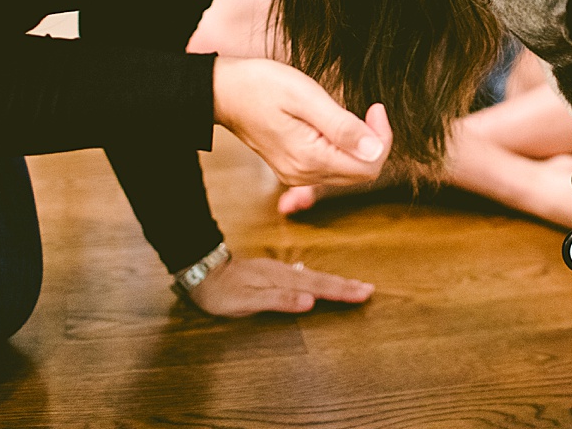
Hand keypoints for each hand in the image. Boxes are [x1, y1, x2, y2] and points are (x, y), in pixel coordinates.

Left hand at [187, 256, 374, 316]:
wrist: (202, 271)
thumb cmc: (221, 291)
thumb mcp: (247, 300)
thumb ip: (279, 300)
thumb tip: (310, 301)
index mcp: (282, 280)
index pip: (319, 286)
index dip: (343, 291)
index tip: (365, 293)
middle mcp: (284, 273)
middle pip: (321, 279)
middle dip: (346, 285)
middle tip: (369, 289)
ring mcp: (278, 272)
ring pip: (314, 276)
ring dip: (336, 282)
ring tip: (354, 286)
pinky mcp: (272, 274)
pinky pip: (304, 277)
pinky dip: (319, 280)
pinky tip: (321, 283)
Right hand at [213, 57, 391, 185]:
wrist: (223, 92)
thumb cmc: (261, 86)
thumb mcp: (305, 97)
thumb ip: (341, 126)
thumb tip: (374, 149)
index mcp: (310, 159)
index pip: (369, 166)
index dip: (381, 138)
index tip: (375, 108)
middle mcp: (304, 175)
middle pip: (362, 172)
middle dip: (373, 142)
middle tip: (368, 109)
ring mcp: (297, 174)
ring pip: (349, 171)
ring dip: (359, 145)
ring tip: (345, 112)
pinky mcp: (294, 168)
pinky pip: (332, 167)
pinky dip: (343, 148)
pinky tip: (333, 125)